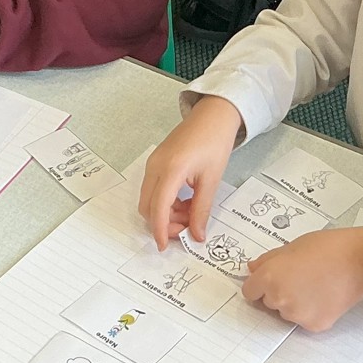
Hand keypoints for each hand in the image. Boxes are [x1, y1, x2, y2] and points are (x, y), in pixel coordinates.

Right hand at [139, 97, 243, 246]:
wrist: (213, 116)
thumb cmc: (214, 141)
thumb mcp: (211, 180)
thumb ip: (201, 210)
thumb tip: (197, 235)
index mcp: (171, 169)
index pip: (158, 208)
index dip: (160, 230)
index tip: (165, 246)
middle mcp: (156, 166)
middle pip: (148, 207)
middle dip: (163, 223)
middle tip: (185, 231)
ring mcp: (153, 163)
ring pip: (149, 200)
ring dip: (165, 213)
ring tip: (189, 215)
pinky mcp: (156, 162)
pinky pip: (154, 189)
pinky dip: (165, 202)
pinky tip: (184, 202)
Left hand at [242, 228, 362, 331]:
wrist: (359, 262)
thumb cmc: (330, 249)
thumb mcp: (293, 245)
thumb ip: (269, 260)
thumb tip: (254, 268)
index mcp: (269, 277)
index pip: (249, 291)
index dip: (260, 285)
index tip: (269, 282)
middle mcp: (279, 298)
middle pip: (268, 303)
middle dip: (279, 292)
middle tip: (300, 278)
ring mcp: (296, 314)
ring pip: (286, 313)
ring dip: (295, 303)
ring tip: (315, 285)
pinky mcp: (313, 325)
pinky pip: (304, 321)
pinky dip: (312, 312)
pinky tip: (324, 296)